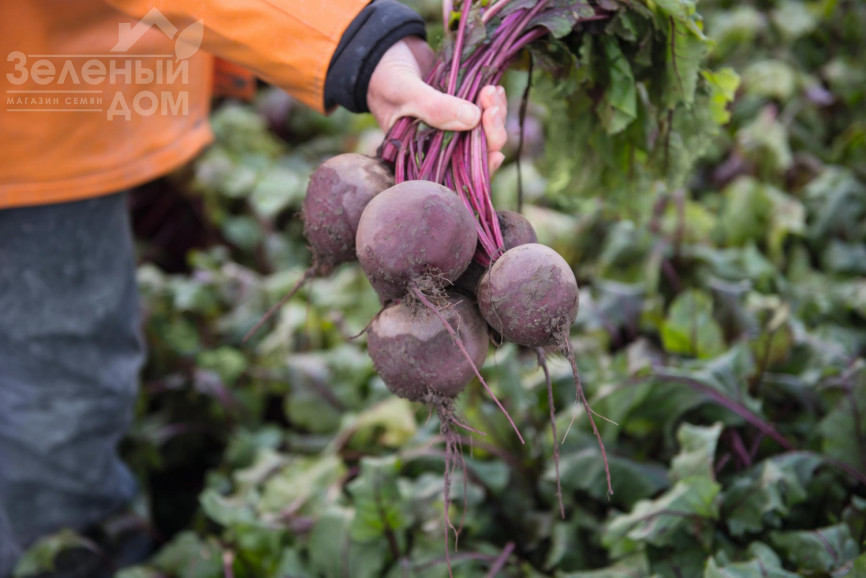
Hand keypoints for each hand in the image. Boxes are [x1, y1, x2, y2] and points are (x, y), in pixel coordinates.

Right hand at [367, 37, 507, 172]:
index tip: (495, 152)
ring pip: (485, 132)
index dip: (480, 168)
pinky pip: (485, 113)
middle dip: (491, 132)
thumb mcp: (406, 93)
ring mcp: (452, 126)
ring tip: (492, 91)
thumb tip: (474, 119)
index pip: (457, 174)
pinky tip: (495, 89)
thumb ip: (435, 107)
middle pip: (477, 153)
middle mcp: (439, 147)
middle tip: (491, 105)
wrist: (384, 52)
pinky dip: (494, 103)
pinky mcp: (461, 106)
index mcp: (422, 157)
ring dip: (495, 114)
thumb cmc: (385, 80)